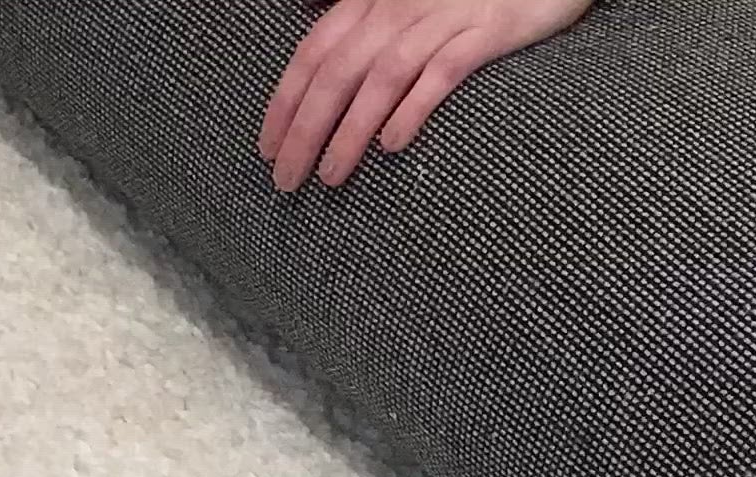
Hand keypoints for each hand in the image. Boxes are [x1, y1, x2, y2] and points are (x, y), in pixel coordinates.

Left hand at [258, 0, 592, 191]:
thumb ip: (363, 20)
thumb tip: (316, 36)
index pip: (315, 50)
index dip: (287, 100)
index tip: (269, 149)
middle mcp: (400, 3)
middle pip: (338, 69)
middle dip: (306, 128)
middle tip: (287, 180)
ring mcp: (443, 16)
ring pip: (381, 76)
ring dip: (350, 130)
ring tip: (331, 176)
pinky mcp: (486, 30)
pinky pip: (441, 71)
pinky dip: (413, 106)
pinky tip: (391, 145)